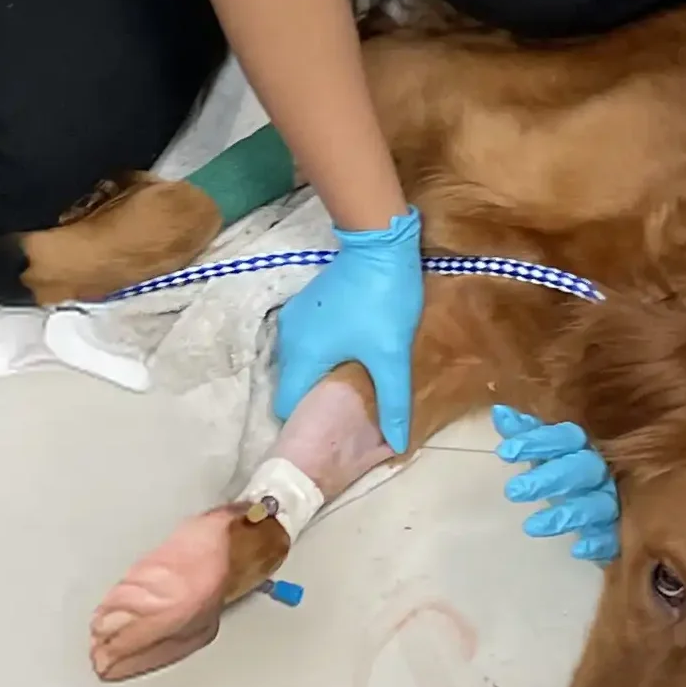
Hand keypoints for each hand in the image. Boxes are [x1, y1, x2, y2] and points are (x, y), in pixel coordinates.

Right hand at [272, 208, 422, 448]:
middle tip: (347, 413)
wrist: (380, 243)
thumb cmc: (382, 302)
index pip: (287, 406)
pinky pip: (309, 341)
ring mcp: (295, 319)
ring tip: (353, 387)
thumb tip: (398, 443)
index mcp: (300, 357)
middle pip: (294, 384)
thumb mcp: (391, 355)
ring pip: (302, 362)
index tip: (331, 431)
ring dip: (323, 375)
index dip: (307, 422)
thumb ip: (393, 401)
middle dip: (317, 400)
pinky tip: (352, 355)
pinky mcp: (308, 304)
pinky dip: (325, 354)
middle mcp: (288, 340)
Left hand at [492, 405, 618, 562]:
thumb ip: (526, 434)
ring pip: (598, 503)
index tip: (505, 452)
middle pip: (581, 468)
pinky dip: (599, 542)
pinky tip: (579, 548)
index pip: (565, 436)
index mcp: (584, 446)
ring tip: (531, 526)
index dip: (538, 442)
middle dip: (548, 479)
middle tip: (512, 491)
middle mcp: (602, 470)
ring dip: (568, 514)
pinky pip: (614, 536)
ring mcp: (614, 500)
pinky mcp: (619, 531)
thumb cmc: (569, 473)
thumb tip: (499, 411)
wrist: (614, 505)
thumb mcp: (547, 453)